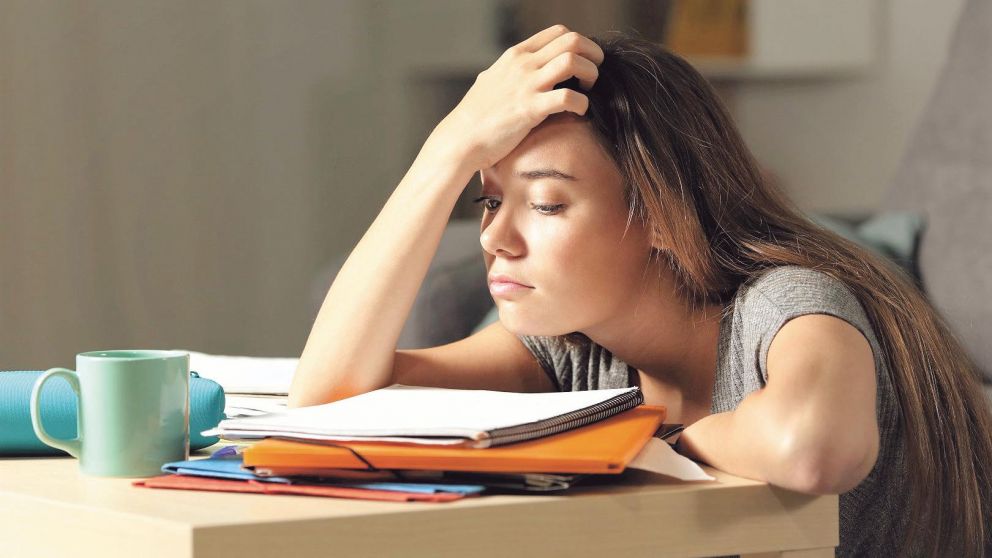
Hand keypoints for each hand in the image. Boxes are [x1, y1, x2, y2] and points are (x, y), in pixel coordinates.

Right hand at [425, 24, 604, 174]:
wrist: (461, 139)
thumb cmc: (475, 115)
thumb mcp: (492, 80)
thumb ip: (509, 71)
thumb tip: (519, 70)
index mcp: (516, 55)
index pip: (558, 32)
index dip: (579, 44)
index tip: (583, 62)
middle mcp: (523, 64)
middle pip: (572, 41)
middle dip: (592, 55)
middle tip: (594, 74)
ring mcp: (527, 85)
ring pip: (573, 61)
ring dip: (590, 74)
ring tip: (588, 90)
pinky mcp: (530, 109)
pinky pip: (568, 97)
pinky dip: (582, 104)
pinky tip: (580, 112)